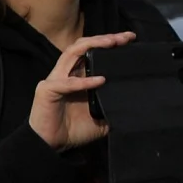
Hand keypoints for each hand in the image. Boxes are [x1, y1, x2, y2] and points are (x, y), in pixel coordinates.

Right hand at [30, 32, 130, 151]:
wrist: (52, 145)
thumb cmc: (73, 130)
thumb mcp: (102, 118)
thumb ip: (114, 109)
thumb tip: (135, 107)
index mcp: (79, 76)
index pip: (93, 52)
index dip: (110, 42)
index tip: (130, 39)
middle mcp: (67, 73)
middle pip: (83, 46)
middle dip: (104, 39)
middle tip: (124, 38)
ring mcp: (56, 79)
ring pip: (72, 53)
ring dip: (92, 46)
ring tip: (111, 44)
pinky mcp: (47, 90)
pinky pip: (66, 83)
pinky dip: (84, 81)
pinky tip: (100, 80)